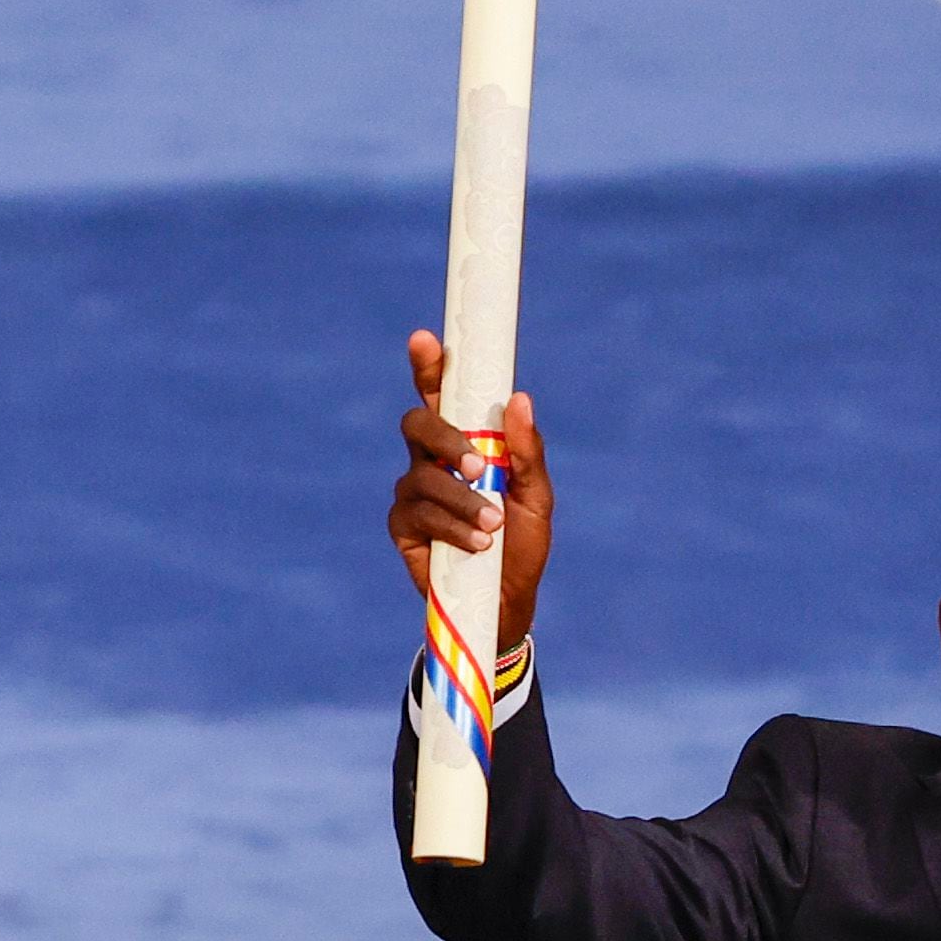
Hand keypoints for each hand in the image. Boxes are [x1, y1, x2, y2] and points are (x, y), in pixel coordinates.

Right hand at [387, 329, 554, 652]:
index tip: (426, 339)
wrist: (508, 601)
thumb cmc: (522, 543)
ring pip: (423, 476)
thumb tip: (519, 399)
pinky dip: (453, 527)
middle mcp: (431, 460)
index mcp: (463, 442)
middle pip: (416, 424)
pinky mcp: (403, 526)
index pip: (440, 394)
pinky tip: (477, 544)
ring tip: (494, 526)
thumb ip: (528, 451)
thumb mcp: (537, 497)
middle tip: (479, 466)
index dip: (429, 365)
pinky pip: (420, 515)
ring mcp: (413, 491)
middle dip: (444, 438)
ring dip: (463, 500)